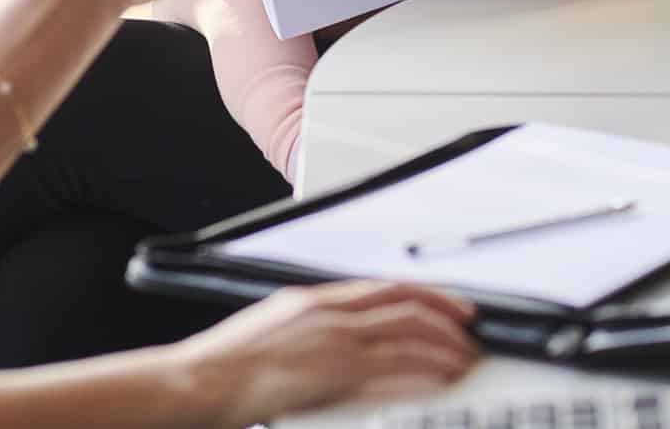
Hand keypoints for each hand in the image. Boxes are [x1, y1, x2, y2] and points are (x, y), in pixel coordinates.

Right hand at [175, 280, 478, 423]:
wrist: (197, 381)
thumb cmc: (224, 366)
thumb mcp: (271, 332)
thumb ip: (308, 331)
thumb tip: (336, 344)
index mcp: (313, 300)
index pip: (384, 288)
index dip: (426, 295)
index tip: (452, 305)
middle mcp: (327, 314)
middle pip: (405, 304)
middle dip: (447, 317)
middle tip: (472, 334)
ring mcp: (331, 343)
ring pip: (408, 334)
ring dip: (444, 348)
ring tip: (465, 362)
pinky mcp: (332, 374)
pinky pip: (393, 369)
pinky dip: (425, 373)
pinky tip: (443, 381)